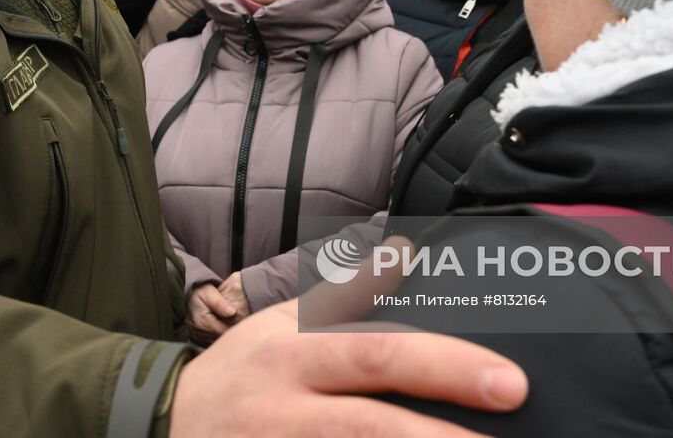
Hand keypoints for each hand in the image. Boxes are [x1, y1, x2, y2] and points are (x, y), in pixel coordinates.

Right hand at [170, 238, 527, 436]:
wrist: (161, 430)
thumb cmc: (239, 374)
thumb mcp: (281, 322)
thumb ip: (345, 294)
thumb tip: (404, 251)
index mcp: (295, 356)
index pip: (378, 355)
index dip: (445, 366)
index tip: (510, 382)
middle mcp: (288, 411)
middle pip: (373, 426)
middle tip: (511, 417)